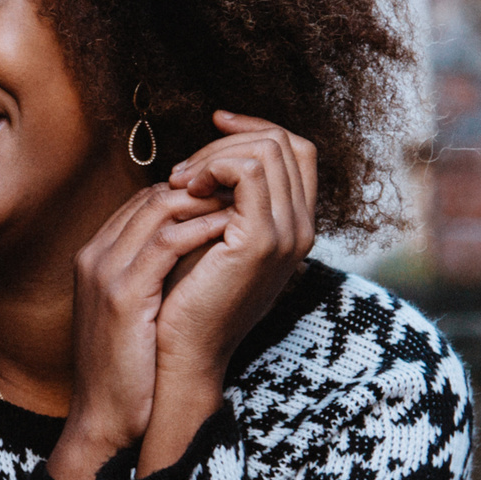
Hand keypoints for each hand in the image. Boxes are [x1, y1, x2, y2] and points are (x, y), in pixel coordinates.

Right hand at [60, 182, 229, 459]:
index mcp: (97, 256)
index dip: (193, 194)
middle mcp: (95, 255)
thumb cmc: (131, 371)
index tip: (234, 200)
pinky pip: (167, 243)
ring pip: (160, 207)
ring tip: (247, 208)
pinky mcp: (122, 295)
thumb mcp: (138, 311)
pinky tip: (234, 232)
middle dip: (205, 189)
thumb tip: (206, 249)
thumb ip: (158, 275)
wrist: (104, 420)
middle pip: (153, 195)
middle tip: (247, 196)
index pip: (147, 200)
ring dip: (209, 202)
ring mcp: (104, 271)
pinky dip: (203, 230)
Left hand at [138, 112, 316, 472]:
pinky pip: (248, 172)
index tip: (215, 125)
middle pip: (282, 143)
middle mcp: (300, 229)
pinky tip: (184, 188)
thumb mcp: (210, 241)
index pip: (295, 150)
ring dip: (214, 154)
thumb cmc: (185, 300)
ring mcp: (286, 234)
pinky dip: (213, 167)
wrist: (180, 354)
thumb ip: (223, 203)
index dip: (256, 128)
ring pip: (266, 150)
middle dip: (226, 142)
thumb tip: (208, 159)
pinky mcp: (260, 242)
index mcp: (293, 226)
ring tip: (180, 181)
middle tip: (183, 170)